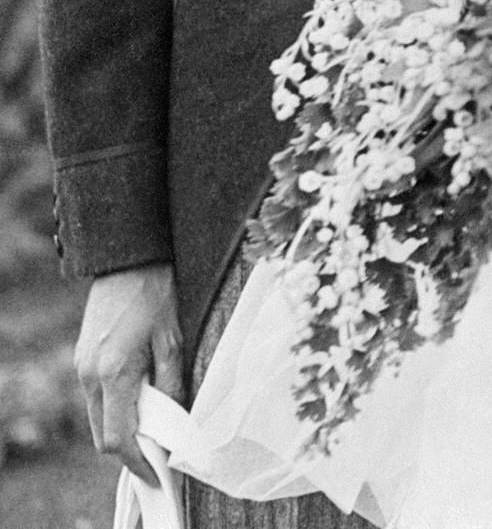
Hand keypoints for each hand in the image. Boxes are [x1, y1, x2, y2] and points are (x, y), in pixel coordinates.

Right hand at [76, 262, 182, 483]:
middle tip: (157, 453)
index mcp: (113, 373)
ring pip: (97, 416)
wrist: (128, 258)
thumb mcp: (173, 340)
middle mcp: (89, 374)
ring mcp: (81, 366)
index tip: (157, 472)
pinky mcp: (81, 358)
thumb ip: (171, 385)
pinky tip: (138, 398)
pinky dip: (113, 407)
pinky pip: (94, 397)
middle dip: (129, 449)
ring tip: (153, 426)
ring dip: (121, 427)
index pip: (118, 438)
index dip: (137, 461)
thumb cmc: (156, 294)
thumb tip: (172, 424)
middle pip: (103, 434)